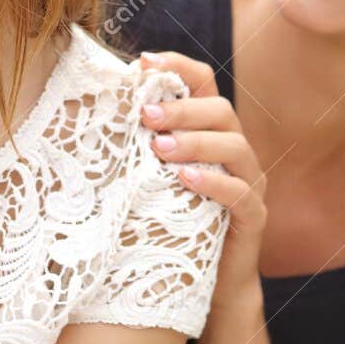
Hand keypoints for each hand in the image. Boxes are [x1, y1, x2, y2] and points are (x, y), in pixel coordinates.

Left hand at [137, 51, 266, 290]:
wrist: (209, 281)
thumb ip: (137, 144)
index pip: (202, 83)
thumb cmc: (171, 221)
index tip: (144, 62)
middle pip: (220, 109)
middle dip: (181, 109)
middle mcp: (234, 149)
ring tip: (159, 148)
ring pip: (235, 146)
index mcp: (209, 130)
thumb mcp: (151, 176)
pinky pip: (242, 192)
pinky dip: (214, 182)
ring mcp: (249, 181)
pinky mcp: (254, 215)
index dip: (177, 66)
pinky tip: (185, 179)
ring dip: (195, 142)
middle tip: (146, 115)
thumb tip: (90, 112)